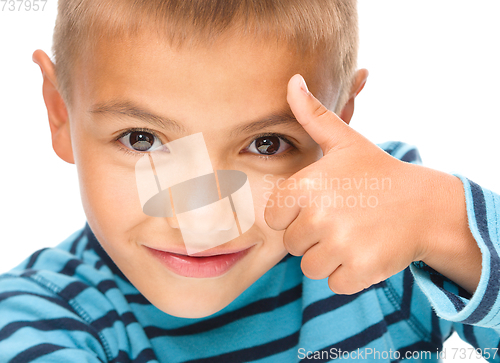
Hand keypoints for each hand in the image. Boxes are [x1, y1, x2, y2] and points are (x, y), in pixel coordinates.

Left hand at [264, 74, 457, 294]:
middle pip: (292, 245)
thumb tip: (292, 81)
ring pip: (310, 267)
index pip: (274, 218)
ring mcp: (340, 245)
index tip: (318, 206)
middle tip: (341, 220)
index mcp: (305, 186)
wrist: (424, 204)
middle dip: (312, 237)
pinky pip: (334, 284)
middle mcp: (318, 216)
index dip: (294, 215)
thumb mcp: (345, 141)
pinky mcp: (360, 270)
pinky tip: (365, 251)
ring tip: (352, 236)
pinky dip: (348, 274)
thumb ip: (312, 116)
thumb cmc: (376, 172)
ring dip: (328, 258)